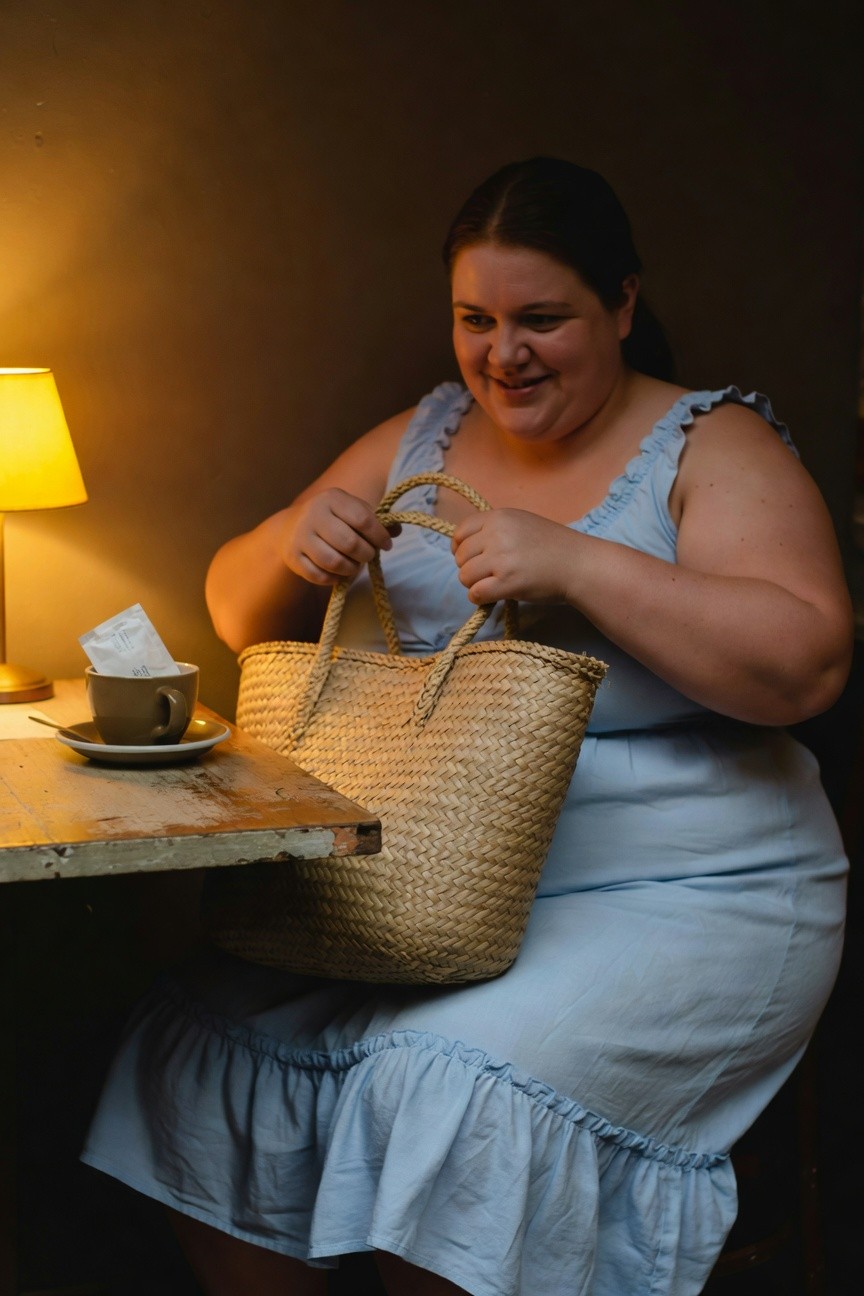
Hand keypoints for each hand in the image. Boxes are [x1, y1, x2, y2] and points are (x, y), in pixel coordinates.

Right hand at [280, 488, 398, 585]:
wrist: (289, 528)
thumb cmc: (331, 519)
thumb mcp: (352, 511)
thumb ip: (375, 520)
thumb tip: (396, 531)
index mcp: (332, 498)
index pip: (363, 519)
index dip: (379, 536)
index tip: (386, 544)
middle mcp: (314, 514)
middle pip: (349, 543)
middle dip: (366, 554)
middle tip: (369, 555)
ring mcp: (300, 536)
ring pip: (334, 562)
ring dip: (351, 568)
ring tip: (354, 565)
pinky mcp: (293, 557)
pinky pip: (319, 576)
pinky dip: (333, 578)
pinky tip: (338, 573)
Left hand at [451, 509, 575, 604]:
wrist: (580, 564)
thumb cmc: (554, 547)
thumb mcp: (522, 524)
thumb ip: (496, 530)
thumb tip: (467, 548)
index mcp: (499, 517)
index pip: (460, 533)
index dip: (460, 549)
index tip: (471, 558)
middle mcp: (497, 534)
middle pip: (460, 557)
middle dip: (471, 569)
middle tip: (490, 575)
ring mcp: (501, 558)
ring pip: (465, 576)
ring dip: (476, 584)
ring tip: (495, 585)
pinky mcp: (507, 582)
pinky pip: (476, 593)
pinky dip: (480, 598)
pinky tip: (494, 596)